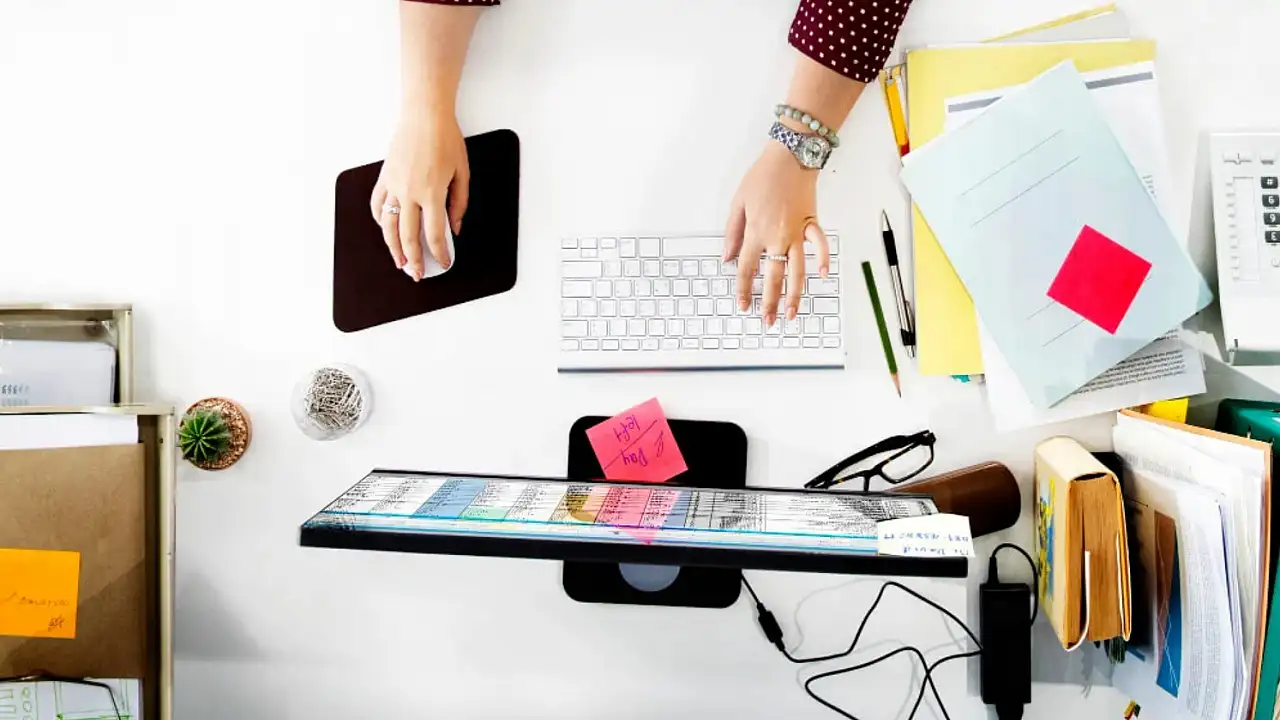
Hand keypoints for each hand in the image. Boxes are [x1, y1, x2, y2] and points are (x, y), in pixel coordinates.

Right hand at [370, 111, 469, 280]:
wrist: (424, 114)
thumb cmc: (446, 139)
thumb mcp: (463, 172)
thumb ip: (459, 203)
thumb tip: (455, 227)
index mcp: (432, 192)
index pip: (434, 234)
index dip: (440, 253)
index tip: (444, 262)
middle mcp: (409, 192)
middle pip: (409, 237)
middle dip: (414, 260)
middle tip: (417, 274)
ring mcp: (394, 185)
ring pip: (389, 225)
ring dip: (393, 247)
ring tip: (399, 262)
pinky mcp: (384, 176)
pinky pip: (378, 204)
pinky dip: (380, 220)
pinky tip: (386, 229)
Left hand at [722, 143, 829, 325]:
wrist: (790, 156)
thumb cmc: (762, 177)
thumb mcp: (738, 203)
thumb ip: (732, 233)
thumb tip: (728, 258)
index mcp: (756, 233)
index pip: (747, 270)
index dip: (744, 290)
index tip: (743, 306)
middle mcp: (777, 238)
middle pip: (773, 278)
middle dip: (769, 303)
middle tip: (768, 321)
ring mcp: (797, 233)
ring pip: (797, 271)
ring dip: (795, 295)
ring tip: (793, 314)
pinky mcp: (812, 223)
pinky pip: (820, 245)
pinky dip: (824, 260)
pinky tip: (824, 276)